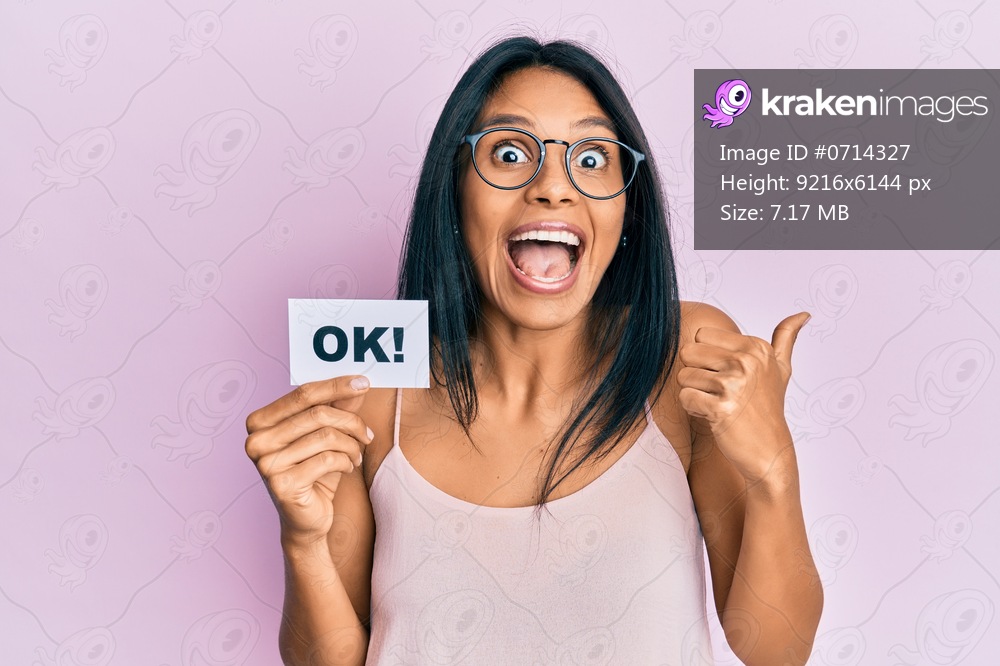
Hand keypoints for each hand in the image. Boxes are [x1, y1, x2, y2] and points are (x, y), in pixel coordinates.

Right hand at [245, 375, 373, 544]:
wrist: (307, 520)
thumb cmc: (315, 472)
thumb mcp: (327, 436)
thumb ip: (337, 408)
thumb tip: (357, 383)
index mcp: (259, 422)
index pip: (302, 394)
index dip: (335, 386)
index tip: (363, 383)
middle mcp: (256, 441)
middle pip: (316, 414)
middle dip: (350, 421)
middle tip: (367, 433)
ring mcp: (266, 464)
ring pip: (325, 436)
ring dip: (351, 445)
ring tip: (356, 455)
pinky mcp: (282, 485)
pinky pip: (327, 460)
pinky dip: (346, 461)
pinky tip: (347, 468)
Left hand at [677, 312, 809, 483]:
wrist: (770, 451)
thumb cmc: (768, 407)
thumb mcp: (781, 369)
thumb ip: (786, 338)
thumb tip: (804, 313)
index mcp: (756, 347)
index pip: (701, 335)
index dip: (706, 357)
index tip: (727, 374)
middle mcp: (746, 361)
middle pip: (688, 352)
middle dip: (696, 373)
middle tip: (718, 390)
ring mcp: (734, 384)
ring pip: (684, 376)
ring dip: (695, 393)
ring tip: (718, 404)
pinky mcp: (720, 408)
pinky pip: (685, 397)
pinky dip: (693, 409)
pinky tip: (713, 416)